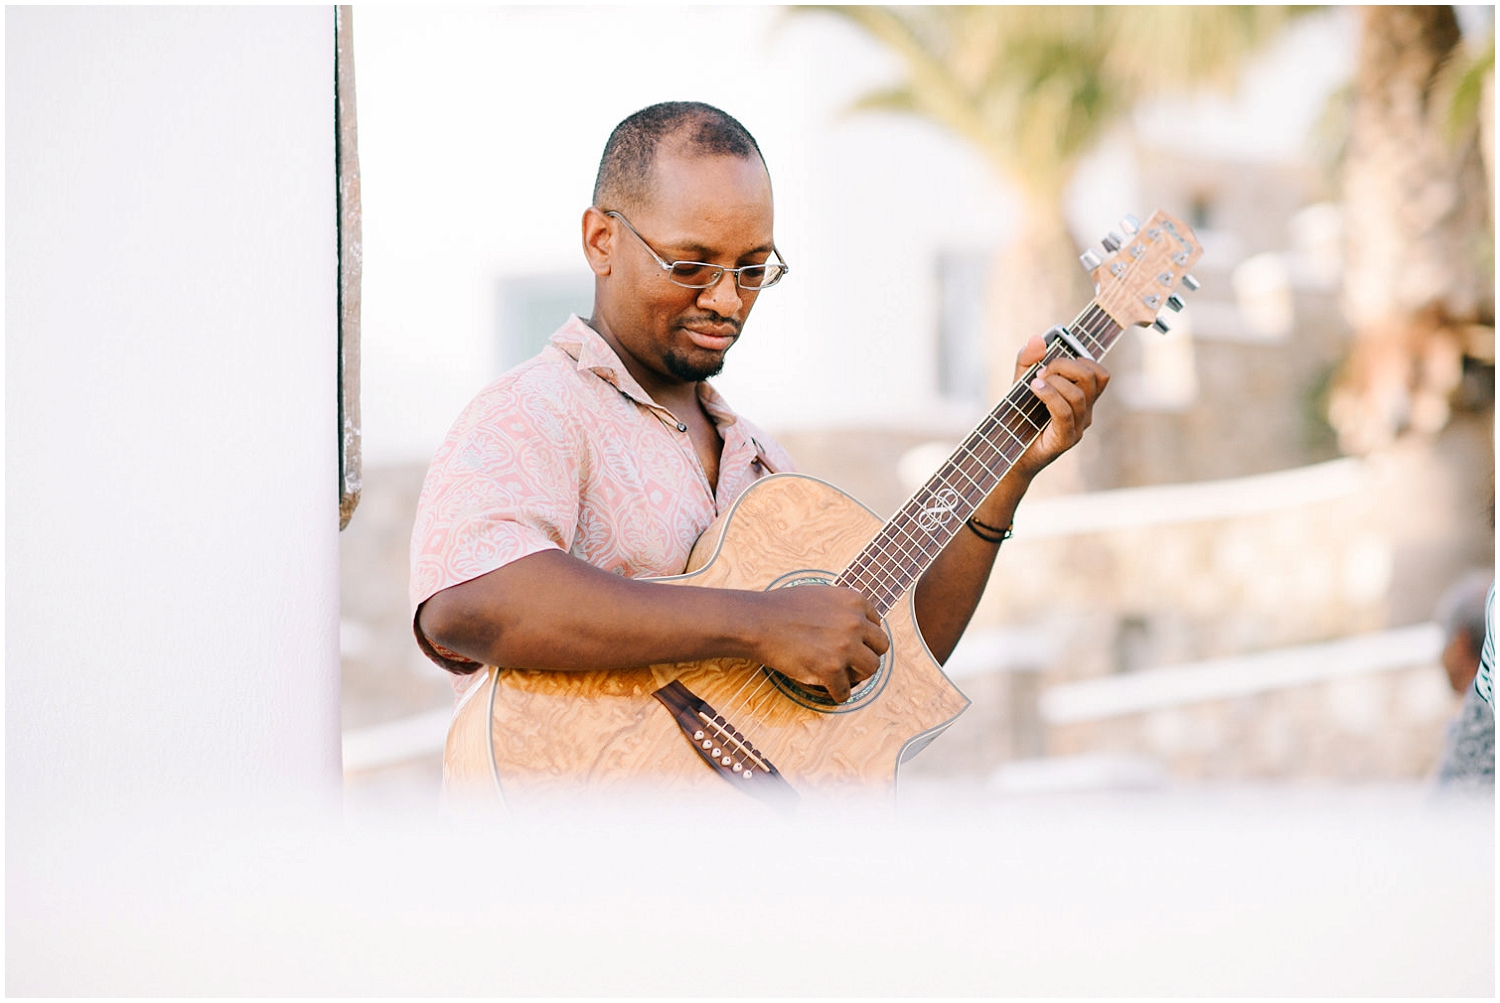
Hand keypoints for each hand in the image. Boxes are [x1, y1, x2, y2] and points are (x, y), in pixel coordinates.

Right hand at [746, 584, 888, 702]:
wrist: (759, 621)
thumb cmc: (783, 607)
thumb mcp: (822, 594)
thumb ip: (844, 607)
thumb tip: (858, 623)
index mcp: (854, 601)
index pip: (877, 624)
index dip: (866, 637)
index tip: (856, 644)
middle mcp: (855, 622)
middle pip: (881, 647)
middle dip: (867, 655)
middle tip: (853, 662)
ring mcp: (845, 646)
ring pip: (871, 668)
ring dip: (858, 675)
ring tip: (844, 676)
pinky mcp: (831, 669)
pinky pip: (846, 690)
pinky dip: (839, 693)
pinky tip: (830, 690)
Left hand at [1012, 334, 1108, 477]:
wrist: (1007, 453)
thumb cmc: (1018, 417)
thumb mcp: (1020, 381)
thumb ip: (1027, 359)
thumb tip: (1038, 339)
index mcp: (1083, 397)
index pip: (1100, 373)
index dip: (1081, 359)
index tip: (1053, 360)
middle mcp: (1086, 412)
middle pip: (1093, 377)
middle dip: (1065, 365)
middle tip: (1041, 371)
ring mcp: (1078, 427)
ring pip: (1079, 394)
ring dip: (1054, 381)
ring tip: (1034, 383)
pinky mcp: (1065, 440)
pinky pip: (1065, 412)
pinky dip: (1049, 394)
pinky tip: (1034, 388)